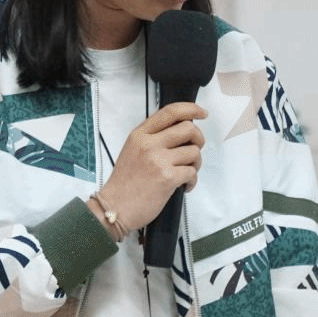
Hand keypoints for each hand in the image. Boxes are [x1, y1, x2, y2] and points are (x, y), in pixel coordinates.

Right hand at [96, 102, 206, 231]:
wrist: (115, 207)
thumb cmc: (124, 184)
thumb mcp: (132, 150)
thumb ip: (152, 138)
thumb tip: (179, 131)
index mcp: (140, 135)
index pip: (170, 112)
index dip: (191, 109)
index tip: (202, 112)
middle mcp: (149, 144)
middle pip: (188, 129)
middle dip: (198, 139)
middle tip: (195, 149)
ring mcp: (159, 160)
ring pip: (194, 151)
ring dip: (195, 163)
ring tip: (185, 172)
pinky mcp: (167, 177)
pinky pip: (192, 172)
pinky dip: (192, 181)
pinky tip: (183, 186)